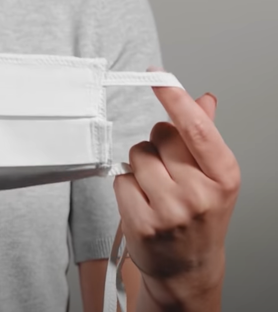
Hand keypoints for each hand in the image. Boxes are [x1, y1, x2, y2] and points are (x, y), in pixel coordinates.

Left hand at [114, 87, 239, 310]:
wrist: (187, 268)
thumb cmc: (201, 218)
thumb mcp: (214, 178)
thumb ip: (205, 136)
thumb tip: (203, 99)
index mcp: (224, 176)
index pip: (196, 128)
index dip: (174, 98)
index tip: (156, 76)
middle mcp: (200, 193)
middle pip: (160, 137)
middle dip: (157, 144)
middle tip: (167, 168)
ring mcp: (170, 210)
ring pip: (137, 156)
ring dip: (140, 165)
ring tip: (155, 188)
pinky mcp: (141, 222)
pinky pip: (121, 179)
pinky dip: (127, 185)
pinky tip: (142, 201)